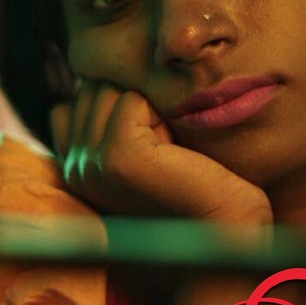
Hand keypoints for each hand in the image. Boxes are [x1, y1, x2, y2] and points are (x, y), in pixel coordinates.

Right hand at [50, 81, 271, 225]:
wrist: (231, 234)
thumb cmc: (202, 189)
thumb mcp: (150, 147)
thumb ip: (116, 118)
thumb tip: (103, 70)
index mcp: (75, 168)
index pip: (78, 97)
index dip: (125, 105)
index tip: (159, 145)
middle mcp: (74, 169)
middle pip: (94, 86)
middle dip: (137, 101)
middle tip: (170, 149)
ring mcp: (90, 165)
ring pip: (111, 87)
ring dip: (151, 106)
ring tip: (173, 151)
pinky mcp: (117, 158)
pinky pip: (131, 99)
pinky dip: (162, 113)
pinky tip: (177, 152)